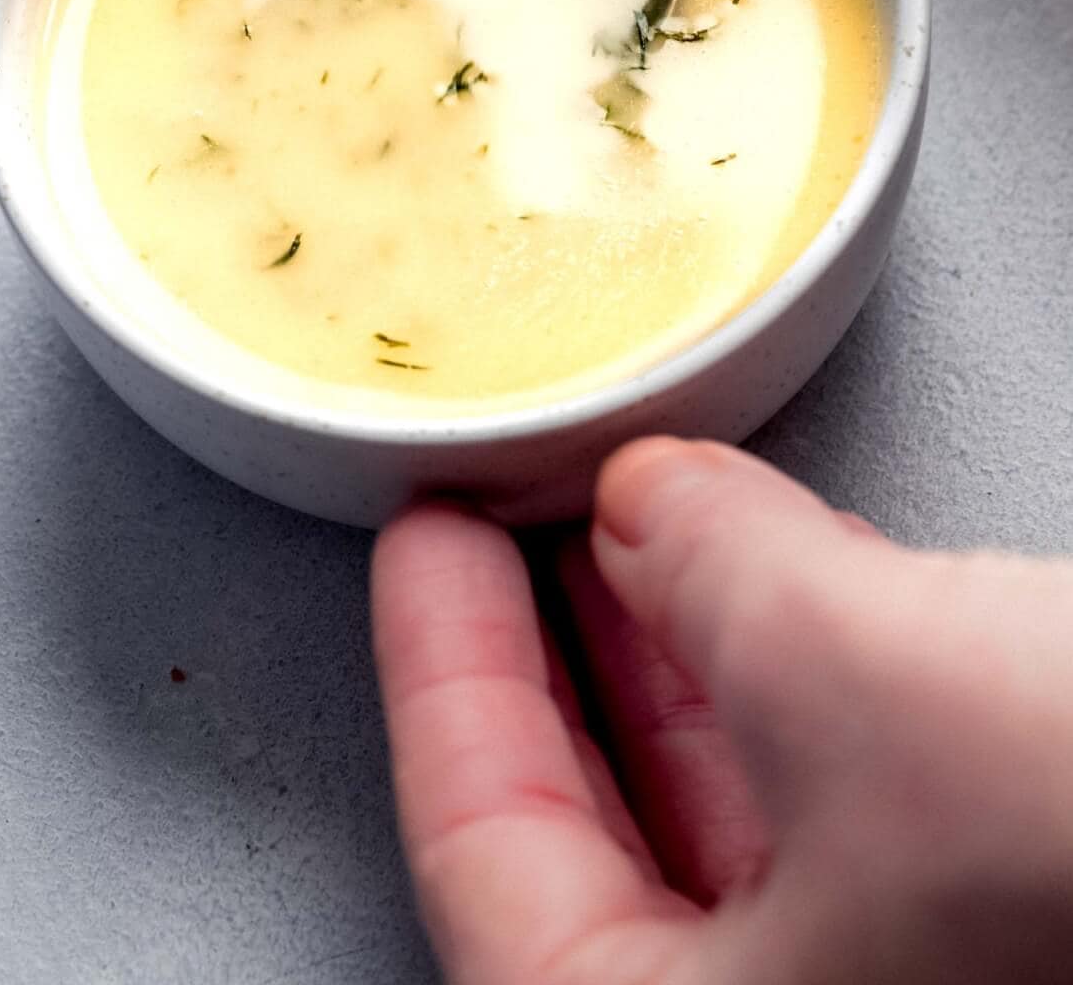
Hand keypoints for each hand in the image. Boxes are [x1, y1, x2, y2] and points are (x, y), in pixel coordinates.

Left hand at [371, 439, 1072, 983]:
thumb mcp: (852, 669)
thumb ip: (703, 569)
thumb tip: (650, 504)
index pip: (486, 862)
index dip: (439, 671)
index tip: (424, 543)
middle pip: (591, 849)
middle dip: (549, 658)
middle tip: (502, 525)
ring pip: (729, 822)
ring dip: (675, 653)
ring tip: (630, 522)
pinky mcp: (1000, 919)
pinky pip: (844, 800)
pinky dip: (798, 674)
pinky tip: (783, 573)